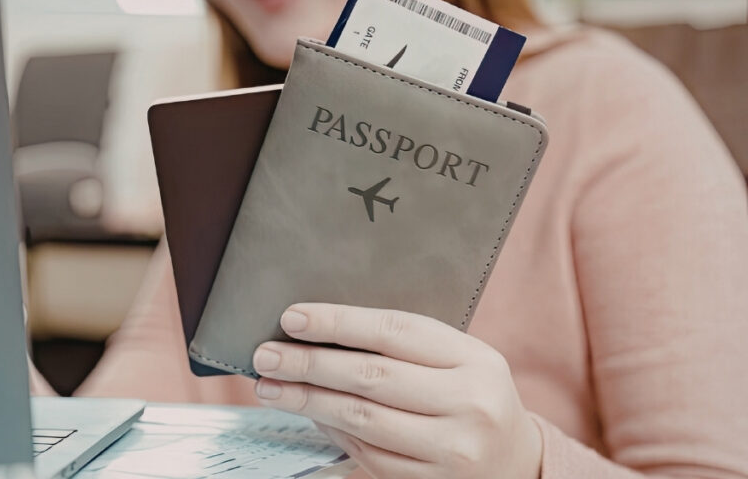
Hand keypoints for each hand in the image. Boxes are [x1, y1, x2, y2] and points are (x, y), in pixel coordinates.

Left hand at [252, 303, 541, 478]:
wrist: (515, 463)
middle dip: (310, 364)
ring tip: (270, 387)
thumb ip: (404, 346)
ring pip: (362, 419)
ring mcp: (452, 449)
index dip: (338, 322)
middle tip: (266, 355)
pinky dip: (332, 432)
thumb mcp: (459, 360)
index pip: (395, 331)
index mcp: (476, 360)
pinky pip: (368, 454)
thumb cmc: (473, 397)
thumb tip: (321, 333)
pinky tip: (311, 416)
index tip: (293, 318)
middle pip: (372, 376)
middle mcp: (469, 404)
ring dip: (308, 401)